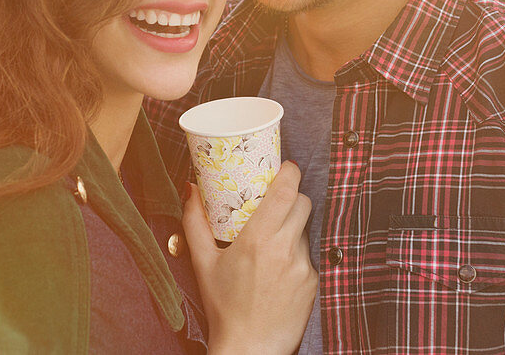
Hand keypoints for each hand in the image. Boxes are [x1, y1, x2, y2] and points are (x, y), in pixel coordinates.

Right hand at [184, 161, 316, 354]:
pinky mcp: (313, 282)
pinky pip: (308, 255)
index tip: (283, 167)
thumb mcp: (202, 262)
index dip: (289, 172)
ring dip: (292, 227)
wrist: (250, 347)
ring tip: (270, 241)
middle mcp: (285, 249)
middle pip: (302, 203)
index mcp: (258, 240)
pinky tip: (277, 269)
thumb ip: (194, 221)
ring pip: (304, 229)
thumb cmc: (223, 306)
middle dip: (291, 197)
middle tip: (275, 201)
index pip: (286, 192)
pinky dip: (295, 254)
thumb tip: (190, 189)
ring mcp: (303, 266)